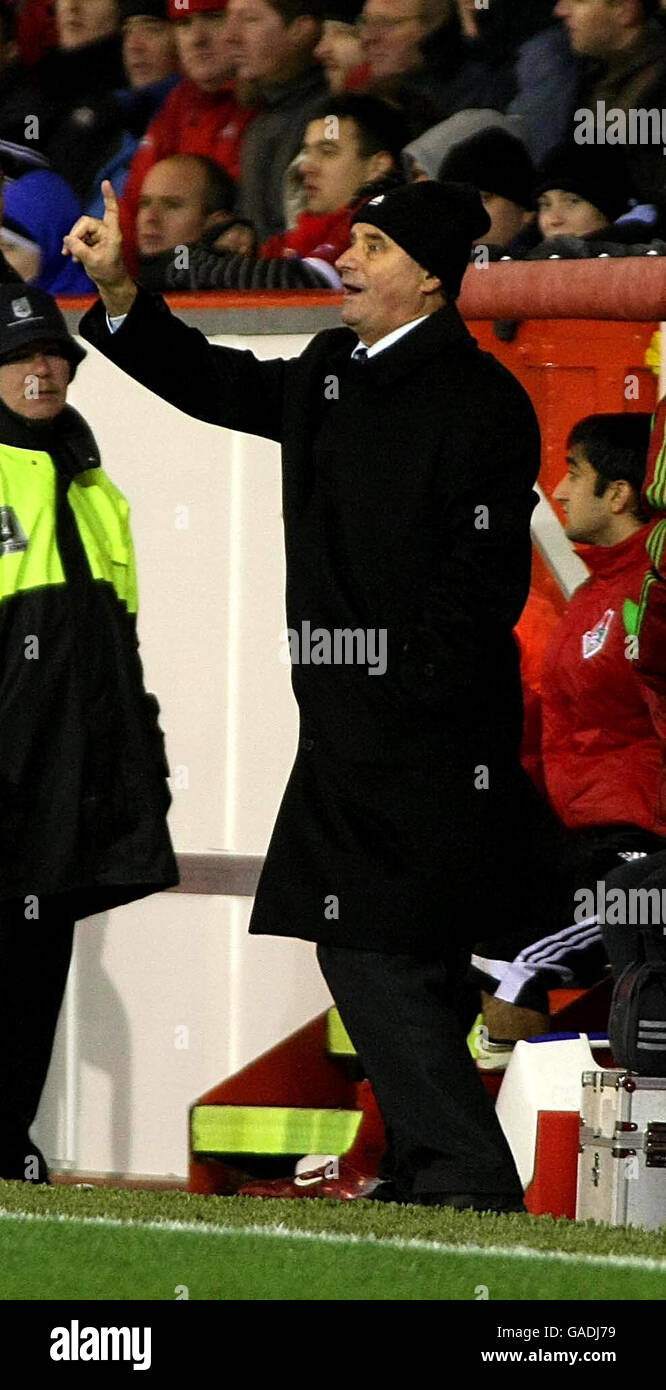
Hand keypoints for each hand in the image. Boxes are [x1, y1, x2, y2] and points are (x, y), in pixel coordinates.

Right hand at [62, 180, 136, 316]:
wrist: (110, 283)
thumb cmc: (108, 272)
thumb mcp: (93, 261)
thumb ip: (80, 249)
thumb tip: (67, 239)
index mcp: (111, 233)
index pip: (111, 211)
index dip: (109, 197)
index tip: (106, 183)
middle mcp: (105, 231)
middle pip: (85, 223)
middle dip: (75, 235)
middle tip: (70, 250)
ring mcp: (97, 236)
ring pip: (79, 231)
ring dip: (73, 242)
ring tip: (70, 256)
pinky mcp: (91, 241)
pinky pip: (78, 238)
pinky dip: (73, 246)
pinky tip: (72, 257)